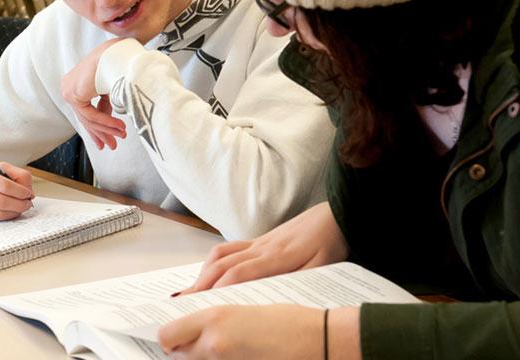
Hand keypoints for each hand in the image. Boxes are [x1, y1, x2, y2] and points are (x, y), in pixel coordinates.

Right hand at [0, 163, 34, 221]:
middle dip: (20, 204)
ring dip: (15, 212)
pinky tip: (10, 211)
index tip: (28, 194)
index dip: (20, 191)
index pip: (4, 185)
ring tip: (21, 207)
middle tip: (28, 203)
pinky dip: (6, 216)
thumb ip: (16, 174)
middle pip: (2, 202)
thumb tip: (28, 191)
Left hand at [61, 39, 126, 149]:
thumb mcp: (111, 88)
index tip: (111, 138)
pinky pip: (90, 115)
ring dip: (107, 129)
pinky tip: (119, 127)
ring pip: (88, 118)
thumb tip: (109, 120)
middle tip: (111, 145)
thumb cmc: (119, 63)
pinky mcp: (73, 95)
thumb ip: (105, 104)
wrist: (118, 53)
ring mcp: (69, 90)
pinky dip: (105, 122)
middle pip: (86, 116)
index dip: (100, 126)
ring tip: (121, 136)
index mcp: (77, 82)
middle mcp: (69, 86)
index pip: (86, 110)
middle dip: (101, 133)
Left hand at [160, 305, 327, 359]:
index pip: (168, 334)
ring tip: (229, 348)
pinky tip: (240, 356)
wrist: (319, 340)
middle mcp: (213, 344)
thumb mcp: (246, 309)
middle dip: (185, 350)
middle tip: (202, 344)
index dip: (170, 336)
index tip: (175, 335)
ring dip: (202, 359)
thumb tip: (196, 329)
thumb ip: (216, 320)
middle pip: (177, 354)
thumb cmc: (291, 321)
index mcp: (215, 319)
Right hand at [179, 202, 348, 294]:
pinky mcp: (260, 239)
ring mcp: (259, 242)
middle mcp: (262, 247)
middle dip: (201, 283)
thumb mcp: (321, 267)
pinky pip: (229, 248)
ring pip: (222, 254)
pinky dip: (213, 261)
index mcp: (277, 256)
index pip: (240, 273)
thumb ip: (298, 280)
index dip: (220, 288)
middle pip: (223, 264)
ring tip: (192, 291)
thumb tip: (275, 297)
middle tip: (184, 302)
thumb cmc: (329, 242)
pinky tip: (209, 274)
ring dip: (203, 272)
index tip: (204, 304)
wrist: (335, 214)